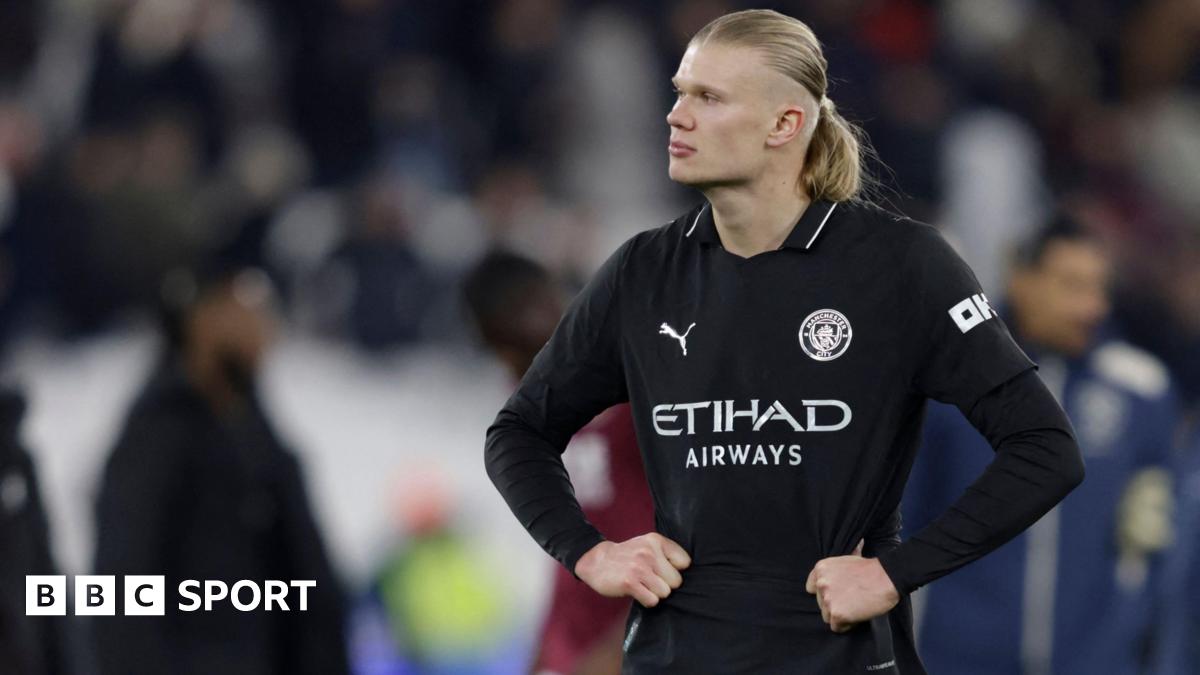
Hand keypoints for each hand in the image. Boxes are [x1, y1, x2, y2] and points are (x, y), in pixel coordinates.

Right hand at [574, 533, 691, 607]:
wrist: (596, 561)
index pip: (685, 562)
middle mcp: (649, 552)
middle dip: (665, 584)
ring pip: (665, 593)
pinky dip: (646, 600)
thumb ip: (666, 552)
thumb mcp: (647, 544)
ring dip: (655, 593)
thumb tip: (688, 571)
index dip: (675, 570)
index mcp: (656, 541)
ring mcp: (639, 568)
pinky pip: (652, 601)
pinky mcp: (629, 583)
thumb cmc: (627, 556)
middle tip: (650, 580)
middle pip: (676, 581)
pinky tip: (637, 591)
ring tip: (643, 585)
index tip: (663, 570)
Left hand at [805, 540, 898, 632]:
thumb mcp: (845, 561)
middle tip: (852, 600)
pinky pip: (837, 627)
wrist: (886, 577)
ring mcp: (828, 599)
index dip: (825, 593)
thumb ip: (833, 572)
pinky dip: (847, 625)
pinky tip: (858, 615)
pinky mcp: (837, 614)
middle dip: (835, 604)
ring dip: (840, 615)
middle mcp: (821, 584)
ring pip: (827, 617)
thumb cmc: (871, 569)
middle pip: (821, 604)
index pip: (812, 588)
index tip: (837, 594)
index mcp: (821, 569)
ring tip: (856, 607)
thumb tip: (832, 576)